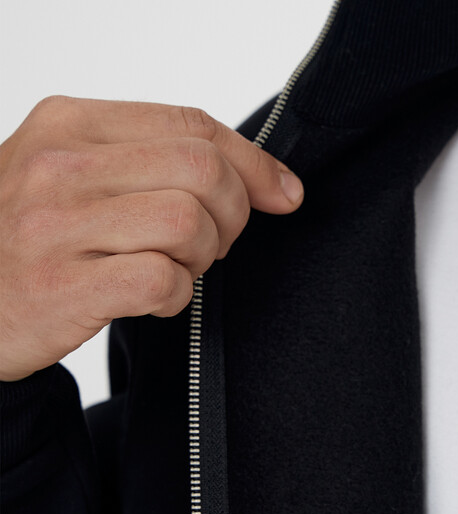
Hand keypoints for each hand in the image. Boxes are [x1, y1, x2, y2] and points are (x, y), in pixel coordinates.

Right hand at [0, 95, 303, 381]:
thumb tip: (266, 180)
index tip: (283, 194)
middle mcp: (58, 166)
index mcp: (67, 125)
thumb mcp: (74, 178)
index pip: (190, 124)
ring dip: (201, 257)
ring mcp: (56, 227)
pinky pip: (162, 281)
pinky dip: (176, 296)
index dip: (252, 163)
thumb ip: (152, 163)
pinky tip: (152, 300)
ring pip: (188, 222)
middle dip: (232, 215)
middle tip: (211, 245)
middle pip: (201, 171)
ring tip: (173, 270)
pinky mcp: (63, 287)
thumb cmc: (30, 242)